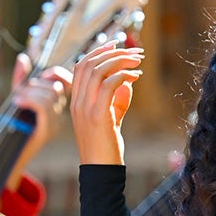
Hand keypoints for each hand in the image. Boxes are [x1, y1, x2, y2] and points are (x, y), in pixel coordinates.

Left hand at [10, 53, 73, 169]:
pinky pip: (43, 106)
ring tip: (18, 100)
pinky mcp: (47, 130)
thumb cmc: (14, 125)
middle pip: (55, 88)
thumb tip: (23, 58)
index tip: (43, 75)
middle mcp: (59, 114)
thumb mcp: (18, 96)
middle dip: (37, 85)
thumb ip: (21, 78)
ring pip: (49, 95)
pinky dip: (29, 100)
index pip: (68, 82)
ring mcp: (55, 123)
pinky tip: (18, 103)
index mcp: (56, 106)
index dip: (58, 74)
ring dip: (30, 92)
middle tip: (21, 93)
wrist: (8, 151)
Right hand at [69, 41, 144, 164]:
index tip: (117, 44)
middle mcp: (77, 102)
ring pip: (98, 71)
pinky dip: (124, 75)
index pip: (81, 66)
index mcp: (76, 101)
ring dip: (120, 61)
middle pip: (90, 63)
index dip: (98, 51)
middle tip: (134, 52)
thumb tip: (127, 81)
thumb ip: (117, 100)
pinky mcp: (98, 115)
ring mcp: (85, 108)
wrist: (101, 171)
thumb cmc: (106, 147)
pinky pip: (109, 85)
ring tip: (138, 61)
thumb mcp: (111, 119)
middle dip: (113, 52)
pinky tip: (136, 77)